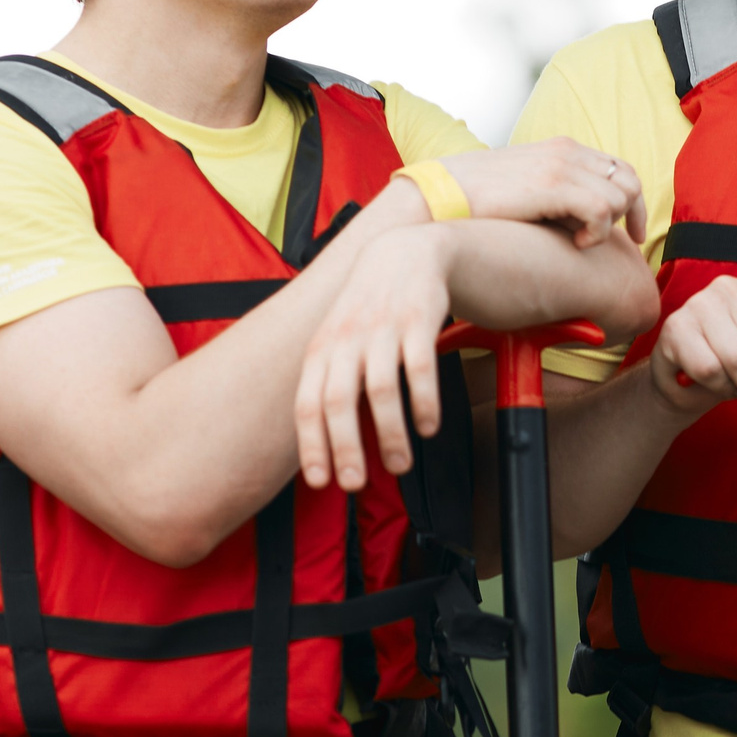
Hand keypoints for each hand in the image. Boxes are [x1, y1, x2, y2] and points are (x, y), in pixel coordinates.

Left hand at [294, 225, 453, 491]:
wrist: (404, 252)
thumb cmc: (366, 309)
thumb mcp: (336, 339)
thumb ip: (329, 383)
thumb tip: (326, 444)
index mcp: (321, 349)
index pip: (308, 404)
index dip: (313, 445)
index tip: (322, 481)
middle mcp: (347, 339)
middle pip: (339, 400)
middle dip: (346, 449)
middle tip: (356, 484)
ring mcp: (383, 328)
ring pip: (381, 389)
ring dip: (390, 434)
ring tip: (400, 463)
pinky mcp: (418, 320)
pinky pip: (420, 367)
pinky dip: (424, 402)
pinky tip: (428, 427)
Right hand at [437, 140, 645, 249]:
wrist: (436, 198)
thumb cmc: (476, 204)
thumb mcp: (524, 190)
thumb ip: (556, 196)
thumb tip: (582, 223)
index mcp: (562, 149)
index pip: (621, 168)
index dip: (635, 202)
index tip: (633, 235)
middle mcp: (566, 151)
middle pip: (630, 180)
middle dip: (633, 215)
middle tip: (623, 243)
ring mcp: (559, 166)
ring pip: (621, 195)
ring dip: (609, 225)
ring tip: (580, 241)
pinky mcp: (551, 186)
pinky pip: (603, 209)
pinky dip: (597, 232)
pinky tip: (575, 243)